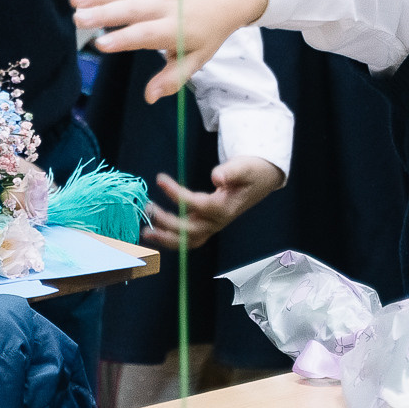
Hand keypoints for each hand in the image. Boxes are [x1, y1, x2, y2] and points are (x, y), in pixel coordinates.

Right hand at [72, 0, 270, 102]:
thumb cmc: (207, 31)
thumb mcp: (196, 59)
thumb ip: (172, 78)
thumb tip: (150, 97)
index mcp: (174, 28)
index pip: (146, 34)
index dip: (124, 39)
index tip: (101, 45)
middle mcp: (164, 5)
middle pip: (130, 9)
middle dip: (103, 14)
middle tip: (78, 20)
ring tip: (75, 0)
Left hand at [141, 158, 285, 248]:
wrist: (262, 179)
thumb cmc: (252, 171)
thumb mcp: (245, 167)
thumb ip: (231, 171)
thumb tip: (216, 177)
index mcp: (226, 208)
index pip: (197, 205)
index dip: (177, 194)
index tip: (160, 179)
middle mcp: (218, 222)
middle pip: (190, 230)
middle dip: (167, 222)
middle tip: (148, 208)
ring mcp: (213, 225)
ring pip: (188, 240)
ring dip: (166, 239)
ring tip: (146, 232)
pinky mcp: (208, 224)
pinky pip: (188, 237)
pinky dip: (171, 238)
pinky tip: (156, 232)